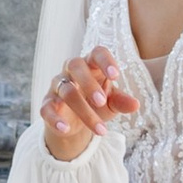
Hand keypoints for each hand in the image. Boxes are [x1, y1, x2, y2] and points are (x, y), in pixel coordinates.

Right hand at [41, 46, 136, 162]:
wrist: (76, 122)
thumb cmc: (97, 103)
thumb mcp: (111, 102)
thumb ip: (122, 101)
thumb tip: (135, 105)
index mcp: (91, 64)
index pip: (97, 53)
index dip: (105, 61)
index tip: (116, 75)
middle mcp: (71, 70)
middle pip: (76, 66)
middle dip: (89, 83)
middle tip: (102, 102)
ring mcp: (57, 86)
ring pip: (66, 92)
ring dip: (83, 110)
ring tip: (100, 129)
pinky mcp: (47, 104)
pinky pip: (47, 108)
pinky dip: (55, 118)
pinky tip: (66, 128)